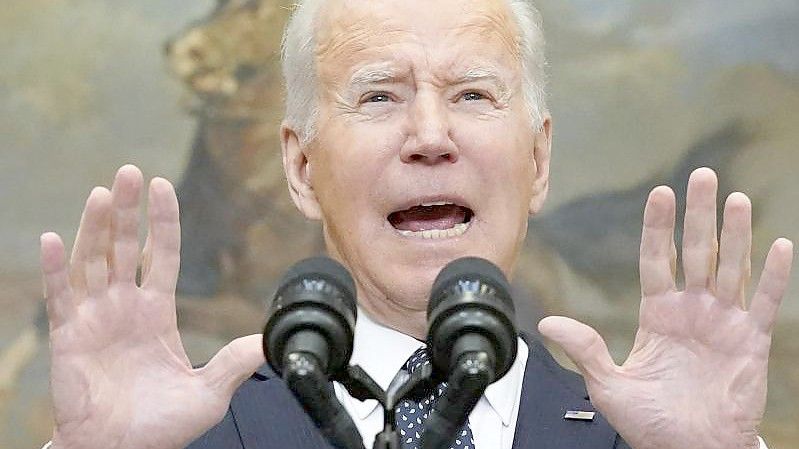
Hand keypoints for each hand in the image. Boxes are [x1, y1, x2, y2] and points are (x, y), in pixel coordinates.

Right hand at [40, 165, 264, 448]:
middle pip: (125, 247)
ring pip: (93, 261)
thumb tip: (269, 341)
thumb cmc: (160, 428)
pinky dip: (54, 268)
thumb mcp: (209, 392)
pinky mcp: (69, 336)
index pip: (161, 255)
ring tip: (103, 193)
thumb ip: (235, 362)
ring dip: (95, 227)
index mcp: (156, 313)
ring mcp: (94, 318)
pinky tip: (53, 238)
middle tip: (130, 172)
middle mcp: (124, 307)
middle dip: (127, 211)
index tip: (162, 187)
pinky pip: (60, 296)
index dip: (162, 222)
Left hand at [538, 168, 793, 448]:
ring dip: (736, 234)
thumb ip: (585, 349)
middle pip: (697, 252)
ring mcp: (723, 322)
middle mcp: (692, 309)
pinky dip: (772, 276)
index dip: (658, 227)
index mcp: (658, 313)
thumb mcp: (609, 384)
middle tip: (702, 176)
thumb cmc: (650, 422)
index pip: (657, 259)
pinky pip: (762, 303)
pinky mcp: (750, 341)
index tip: (659, 194)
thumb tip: (547, 322)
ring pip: (731, 267)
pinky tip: (777, 245)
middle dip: (698, 215)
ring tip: (737, 199)